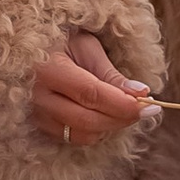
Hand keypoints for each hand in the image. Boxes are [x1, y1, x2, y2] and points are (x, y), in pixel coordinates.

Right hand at [30, 30, 155, 148]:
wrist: (30, 48)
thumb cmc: (63, 42)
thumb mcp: (87, 47)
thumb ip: (111, 73)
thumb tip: (140, 94)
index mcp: (47, 69)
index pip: (90, 94)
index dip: (122, 104)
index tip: (149, 104)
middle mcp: (38, 97)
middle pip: (87, 120)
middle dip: (122, 118)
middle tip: (147, 109)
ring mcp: (36, 115)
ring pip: (82, 134)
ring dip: (111, 127)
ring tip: (127, 109)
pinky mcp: (40, 127)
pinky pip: (74, 138)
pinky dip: (96, 131)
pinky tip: (106, 115)